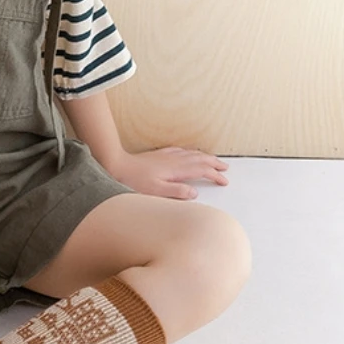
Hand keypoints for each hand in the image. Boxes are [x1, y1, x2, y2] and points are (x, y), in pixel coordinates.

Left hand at [107, 146, 228, 199]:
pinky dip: (190, 152)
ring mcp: (167, 156)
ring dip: (205, 157)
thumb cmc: (135, 181)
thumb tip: (194, 192)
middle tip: (225, 169)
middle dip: (215, 164)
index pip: (202, 170)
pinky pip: (181, 151)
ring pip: (192, 154)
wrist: (118, 166)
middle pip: (201, 159)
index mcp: (177, 169)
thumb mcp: (156, 191)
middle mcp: (175, 160)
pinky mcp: (159, 155)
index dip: (215, 175)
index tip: (224, 181)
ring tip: (213, 161)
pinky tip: (189, 153)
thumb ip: (177, 191)